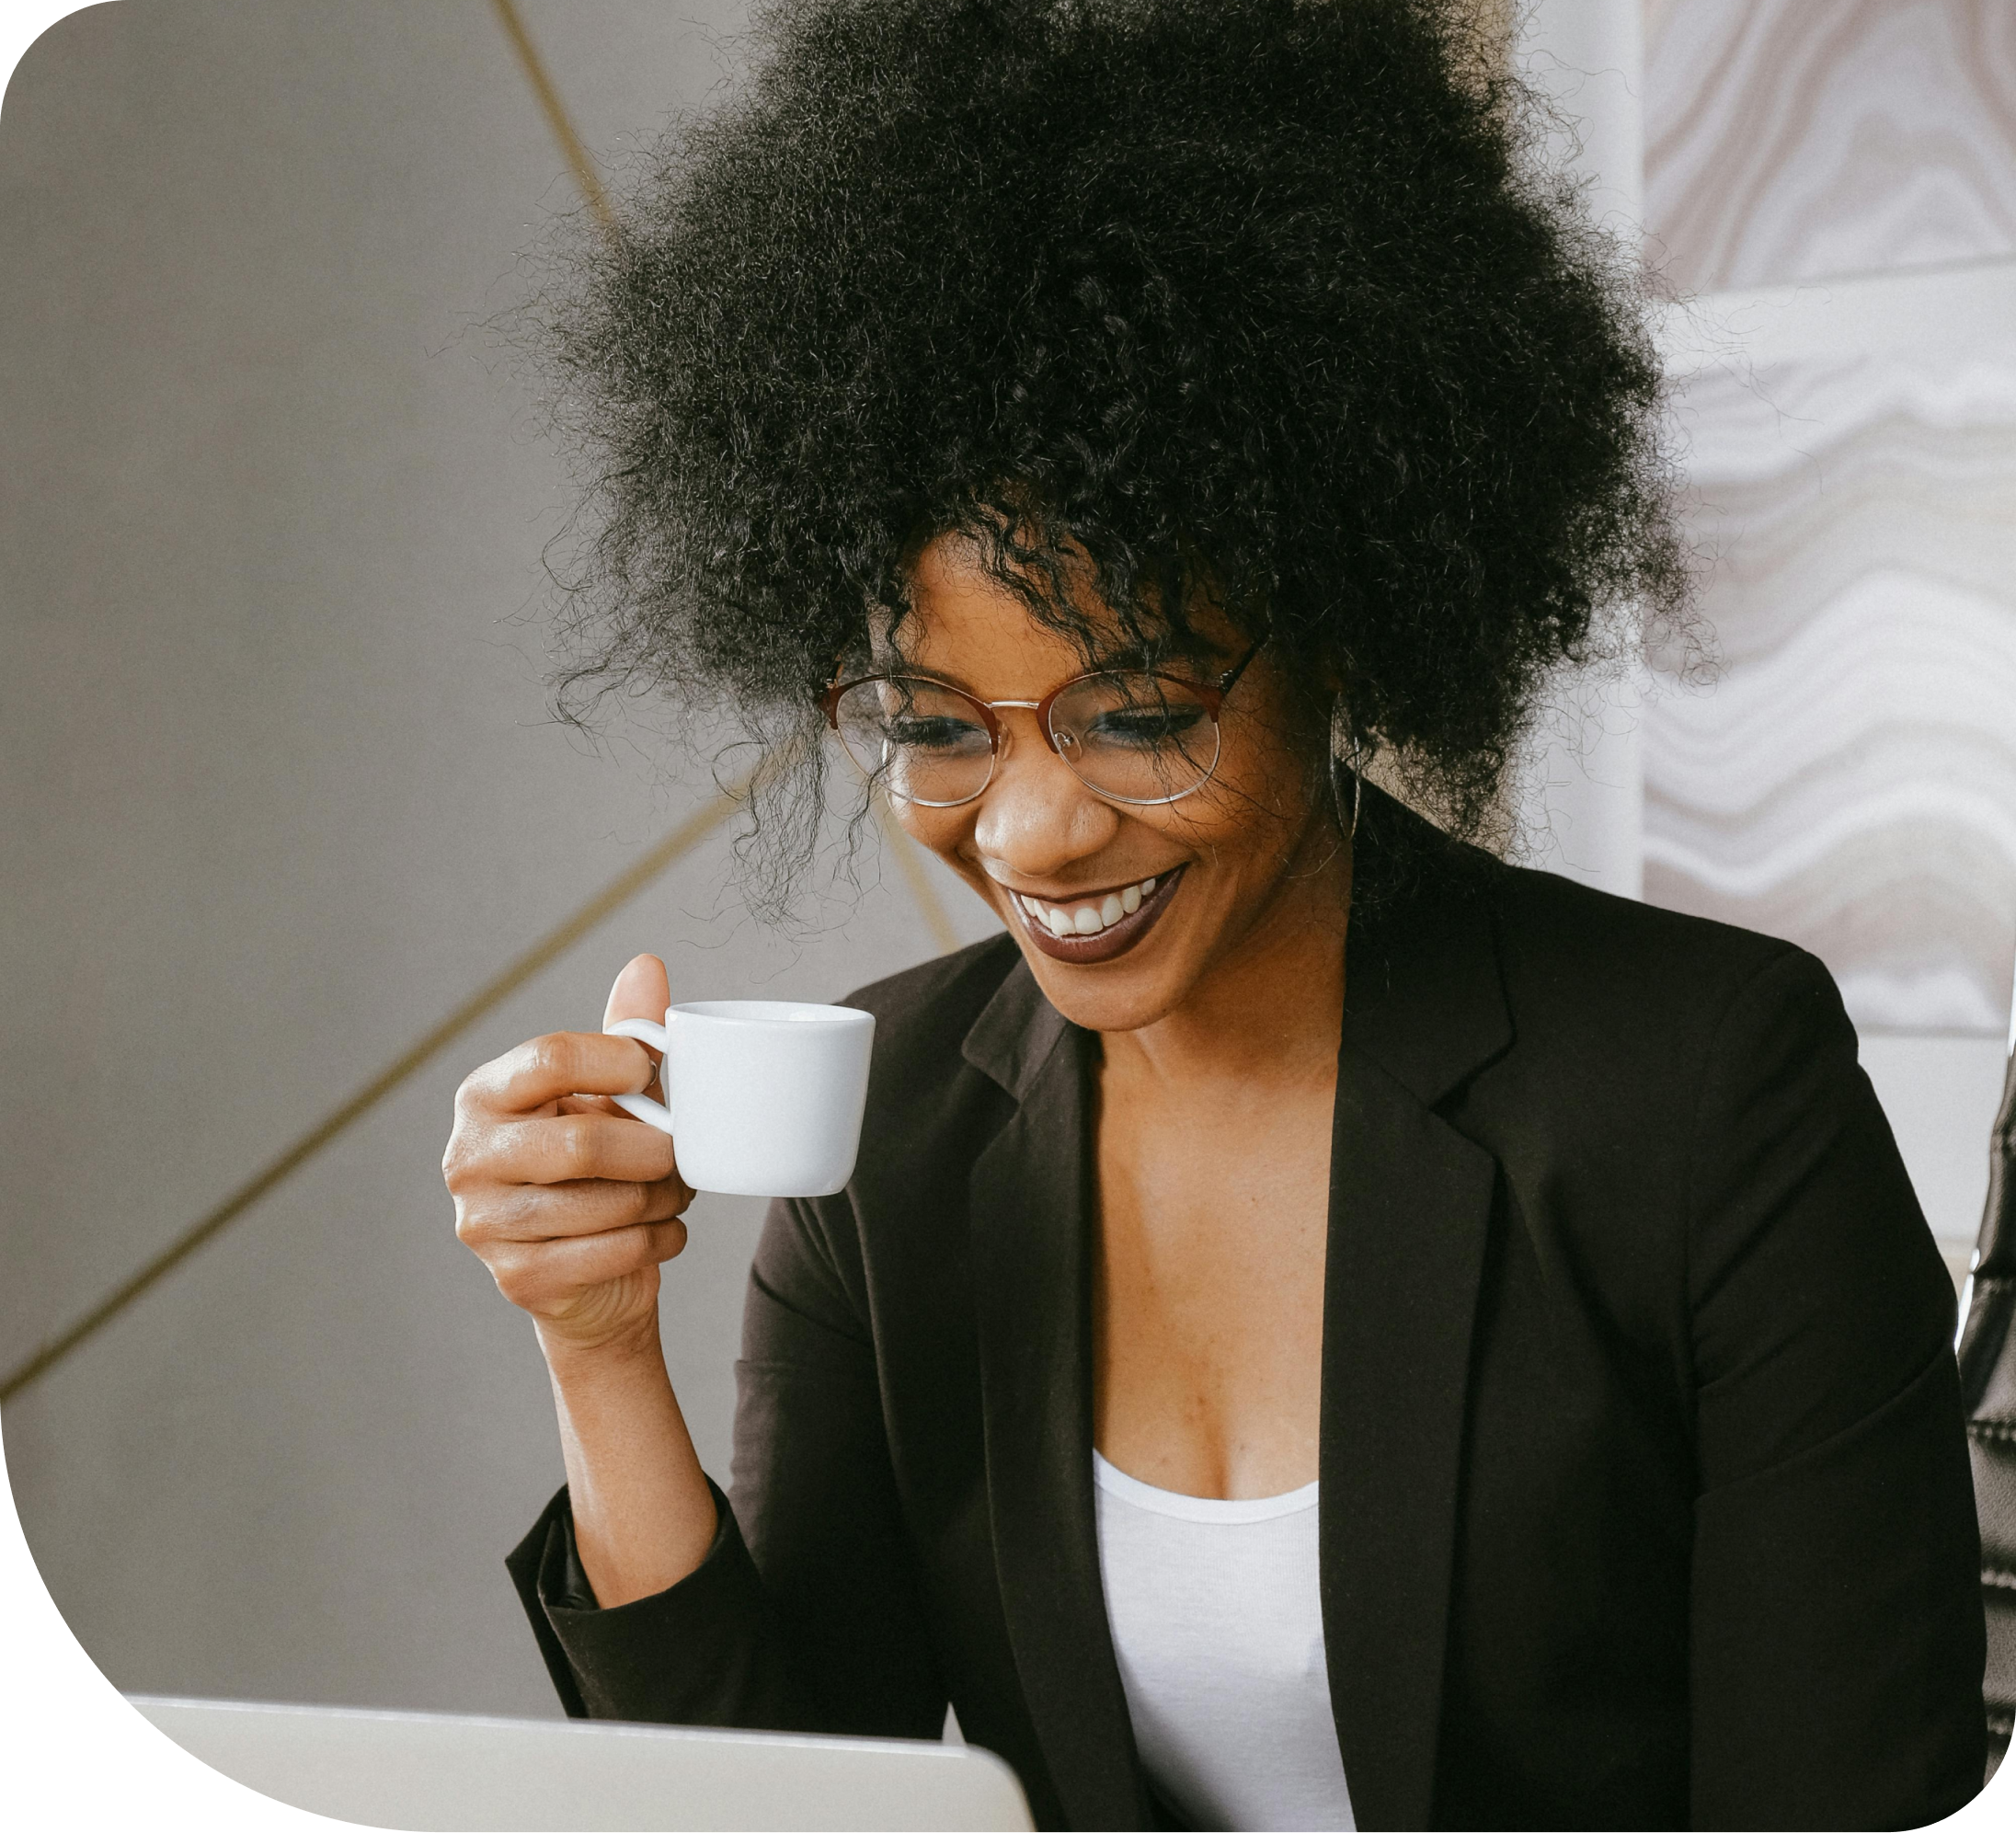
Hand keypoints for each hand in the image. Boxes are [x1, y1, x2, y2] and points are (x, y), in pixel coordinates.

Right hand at [445, 954, 693, 1354]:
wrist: (587, 1274)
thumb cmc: (596, 1166)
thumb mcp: (609, 1095)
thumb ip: (625, 1033)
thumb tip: (646, 965)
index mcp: (485, 1096)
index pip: (550, 1057)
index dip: (617, 1062)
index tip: (652, 1076)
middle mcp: (468, 1157)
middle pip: (581, 1142)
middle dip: (651, 1150)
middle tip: (679, 1152)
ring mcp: (483, 1223)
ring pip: (605, 1203)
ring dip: (661, 1198)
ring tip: (674, 1190)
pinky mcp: (516, 1277)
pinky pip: (612, 1251)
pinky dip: (658, 1239)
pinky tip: (663, 1230)